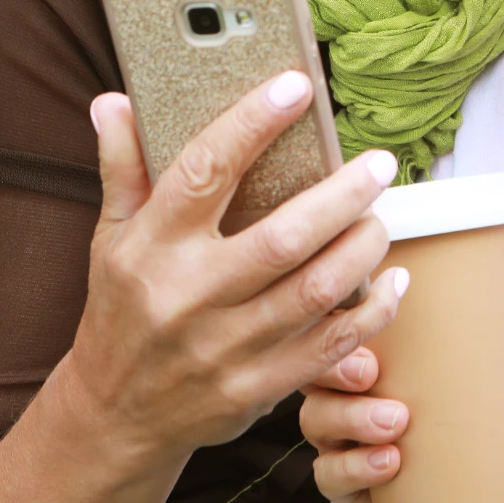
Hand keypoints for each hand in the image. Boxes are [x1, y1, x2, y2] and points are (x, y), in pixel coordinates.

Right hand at [56, 74, 407, 464]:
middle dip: (344, 195)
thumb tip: (114, 100)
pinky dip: (372, 312)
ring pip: (315, 290)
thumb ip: (122, 168)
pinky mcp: (254, 388)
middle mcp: (186, 295)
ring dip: (363, 248)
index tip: (296, 86)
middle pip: (283, 237)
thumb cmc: (122, 310)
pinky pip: (330, 346)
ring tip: (381, 218)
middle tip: (379, 164)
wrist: (110, 416)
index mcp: (150, 247)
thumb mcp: (110, 239)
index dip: (252, 124)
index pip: (204, 171)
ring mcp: (222, 347)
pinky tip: (393, 282)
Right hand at [303, 296, 503, 500]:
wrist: (475, 478)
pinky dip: (354, 469)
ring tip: (394, 426)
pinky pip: (329, 476)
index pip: (339, 327)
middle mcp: (346, 393)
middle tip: (373, 375)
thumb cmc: (474, 412)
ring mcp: (340, 438)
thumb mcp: (501, 377)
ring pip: (317, 423)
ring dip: (350, 421)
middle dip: (337, 372)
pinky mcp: (345, 481)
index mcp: (373, 354)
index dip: (339, 321)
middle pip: (318, 373)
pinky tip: (387, 464)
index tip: (369, 318)